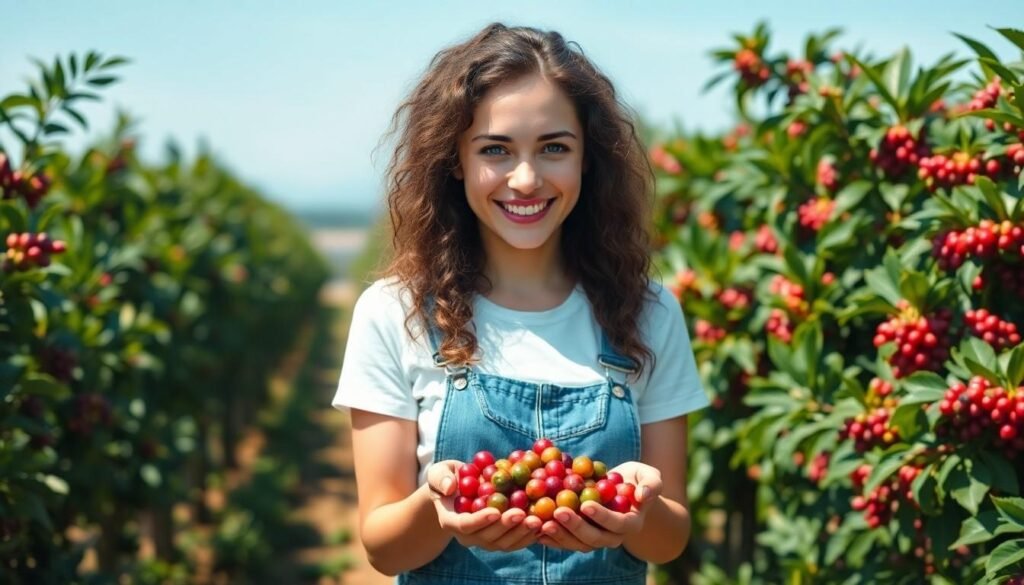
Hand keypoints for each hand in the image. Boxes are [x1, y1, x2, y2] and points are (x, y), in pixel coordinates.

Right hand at [425, 460, 542, 551]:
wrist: (459, 490)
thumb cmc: (447, 478)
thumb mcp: (439, 472)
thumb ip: (440, 478)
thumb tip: (450, 488)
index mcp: (451, 521)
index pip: (465, 525)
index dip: (480, 520)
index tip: (495, 511)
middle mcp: (468, 536)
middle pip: (488, 537)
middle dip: (506, 527)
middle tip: (522, 514)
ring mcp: (485, 540)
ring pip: (504, 543)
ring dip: (521, 533)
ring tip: (538, 520)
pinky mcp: (500, 539)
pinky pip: (515, 542)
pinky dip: (529, 535)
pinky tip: (544, 524)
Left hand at [538, 461, 662, 551]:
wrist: (623, 491)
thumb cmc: (636, 481)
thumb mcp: (649, 476)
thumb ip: (652, 485)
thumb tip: (642, 496)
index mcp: (630, 523)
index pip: (617, 524)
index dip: (602, 516)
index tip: (586, 505)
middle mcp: (612, 537)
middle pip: (594, 538)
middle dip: (575, 526)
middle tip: (557, 511)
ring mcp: (595, 539)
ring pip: (577, 543)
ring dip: (559, 535)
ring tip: (542, 522)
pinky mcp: (579, 537)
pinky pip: (564, 541)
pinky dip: (550, 537)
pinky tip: (535, 527)